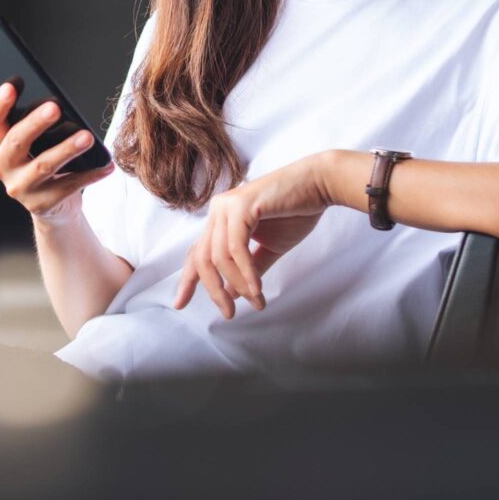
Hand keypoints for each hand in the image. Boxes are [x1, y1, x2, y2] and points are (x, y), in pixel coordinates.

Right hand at [0, 82, 113, 224]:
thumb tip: (58, 104)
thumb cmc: (43, 161)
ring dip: (67, 149)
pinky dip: (89, 174)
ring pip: (43, 166)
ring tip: (87, 137)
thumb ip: (37, 125)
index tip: (12, 85)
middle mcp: (2, 166)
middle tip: (55, 107)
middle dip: (35, 123)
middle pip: (16, 141)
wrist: (53, 206)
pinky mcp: (40, 204)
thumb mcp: (34, 142)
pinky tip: (105, 164)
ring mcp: (20, 187)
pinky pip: (68, 186)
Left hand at [172, 153, 332, 318]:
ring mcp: (227, 205)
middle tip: (228, 314)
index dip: (188, 280)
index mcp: (221, 218)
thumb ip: (248, 269)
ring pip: (219, 256)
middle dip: (213, 290)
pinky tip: (257, 289)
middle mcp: (218, 209)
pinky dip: (246, 272)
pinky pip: (236, 247)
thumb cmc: (295, 213)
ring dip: (237, 284)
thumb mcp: (269, 248)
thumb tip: (231, 294)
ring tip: (256, 301)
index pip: (197, 252)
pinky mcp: (241, 205)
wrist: (318, 185)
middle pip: (202, 258)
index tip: (179, 304)